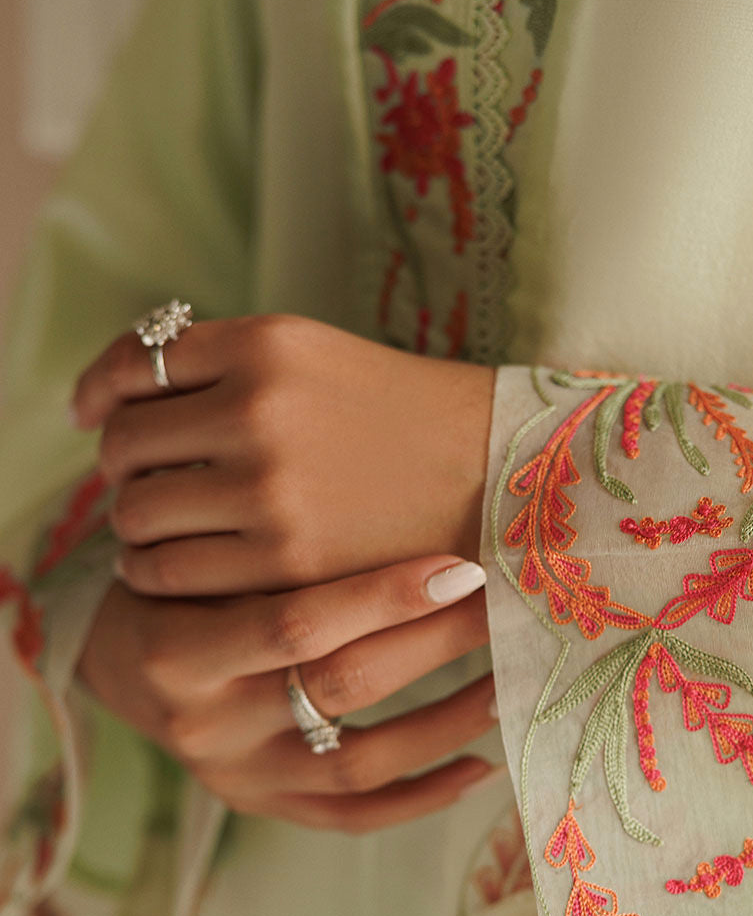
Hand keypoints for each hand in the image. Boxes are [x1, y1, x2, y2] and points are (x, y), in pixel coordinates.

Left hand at [71, 315, 494, 595]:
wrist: (498, 480)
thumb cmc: (402, 418)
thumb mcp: (314, 356)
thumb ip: (220, 365)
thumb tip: (110, 398)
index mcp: (267, 343)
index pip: (136, 364)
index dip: (100, 393)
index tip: (92, 415)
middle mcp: (260, 409)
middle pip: (124, 444)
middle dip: (118, 466)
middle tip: (139, 482)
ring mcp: (271, 490)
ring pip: (137, 511)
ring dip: (131, 523)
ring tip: (151, 531)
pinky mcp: (287, 563)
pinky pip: (170, 570)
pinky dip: (153, 571)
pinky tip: (170, 569)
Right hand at [75, 555, 498, 830]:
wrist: (115, 660)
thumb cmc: (167, 585)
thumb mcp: (191, 553)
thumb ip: (268, 543)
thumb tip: (400, 498)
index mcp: (179, 651)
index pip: (297, 624)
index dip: (385, 596)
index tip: (459, 564)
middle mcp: (208, 724)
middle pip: (342, 686)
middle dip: (434, 642)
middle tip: (500, 602)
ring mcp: (238, 777)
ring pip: (360, 762)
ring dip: (445, 723)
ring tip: (506, 682)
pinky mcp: (263, 806)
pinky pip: (352, 819)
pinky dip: (421, 798)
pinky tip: (480, 766)